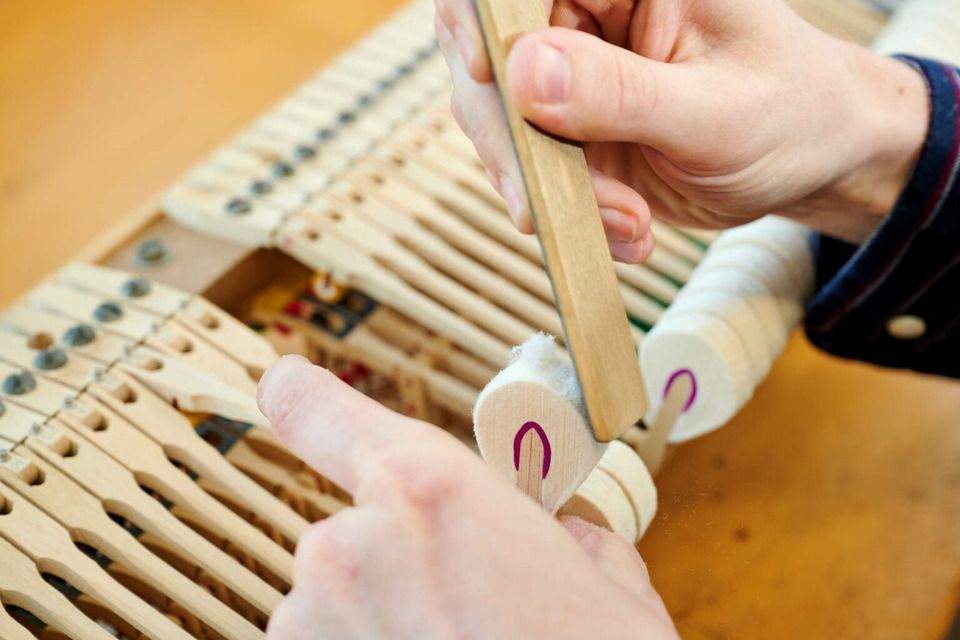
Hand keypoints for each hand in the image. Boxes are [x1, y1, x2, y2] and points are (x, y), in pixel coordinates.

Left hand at [258, 355, 677, 639]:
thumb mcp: (604, 579)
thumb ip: (563, 532)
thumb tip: (558, 535)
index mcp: (426, 493)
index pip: (322, 411)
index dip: (301, 394)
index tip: (285, 382)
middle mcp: (350, 549)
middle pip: (353, 527)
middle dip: (399, 559)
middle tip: (463, 603)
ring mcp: (311, 625)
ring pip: (335, 600)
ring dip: (379, 619)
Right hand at [435, 0, 928, 252]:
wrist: (813, 162)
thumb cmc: (794, 113)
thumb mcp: (718, 111)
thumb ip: (622, 92)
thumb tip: (523, 72)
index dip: (484, 23)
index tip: (490, 78)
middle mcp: (589, 14)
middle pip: (487, 53)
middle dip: (515, 138)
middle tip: (552, 198)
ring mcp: (571, 74)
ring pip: (498, 121)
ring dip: (545, 187)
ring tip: (624, 222)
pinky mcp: (567, 127)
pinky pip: (528, 168)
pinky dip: (565, 211)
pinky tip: (624, 228)